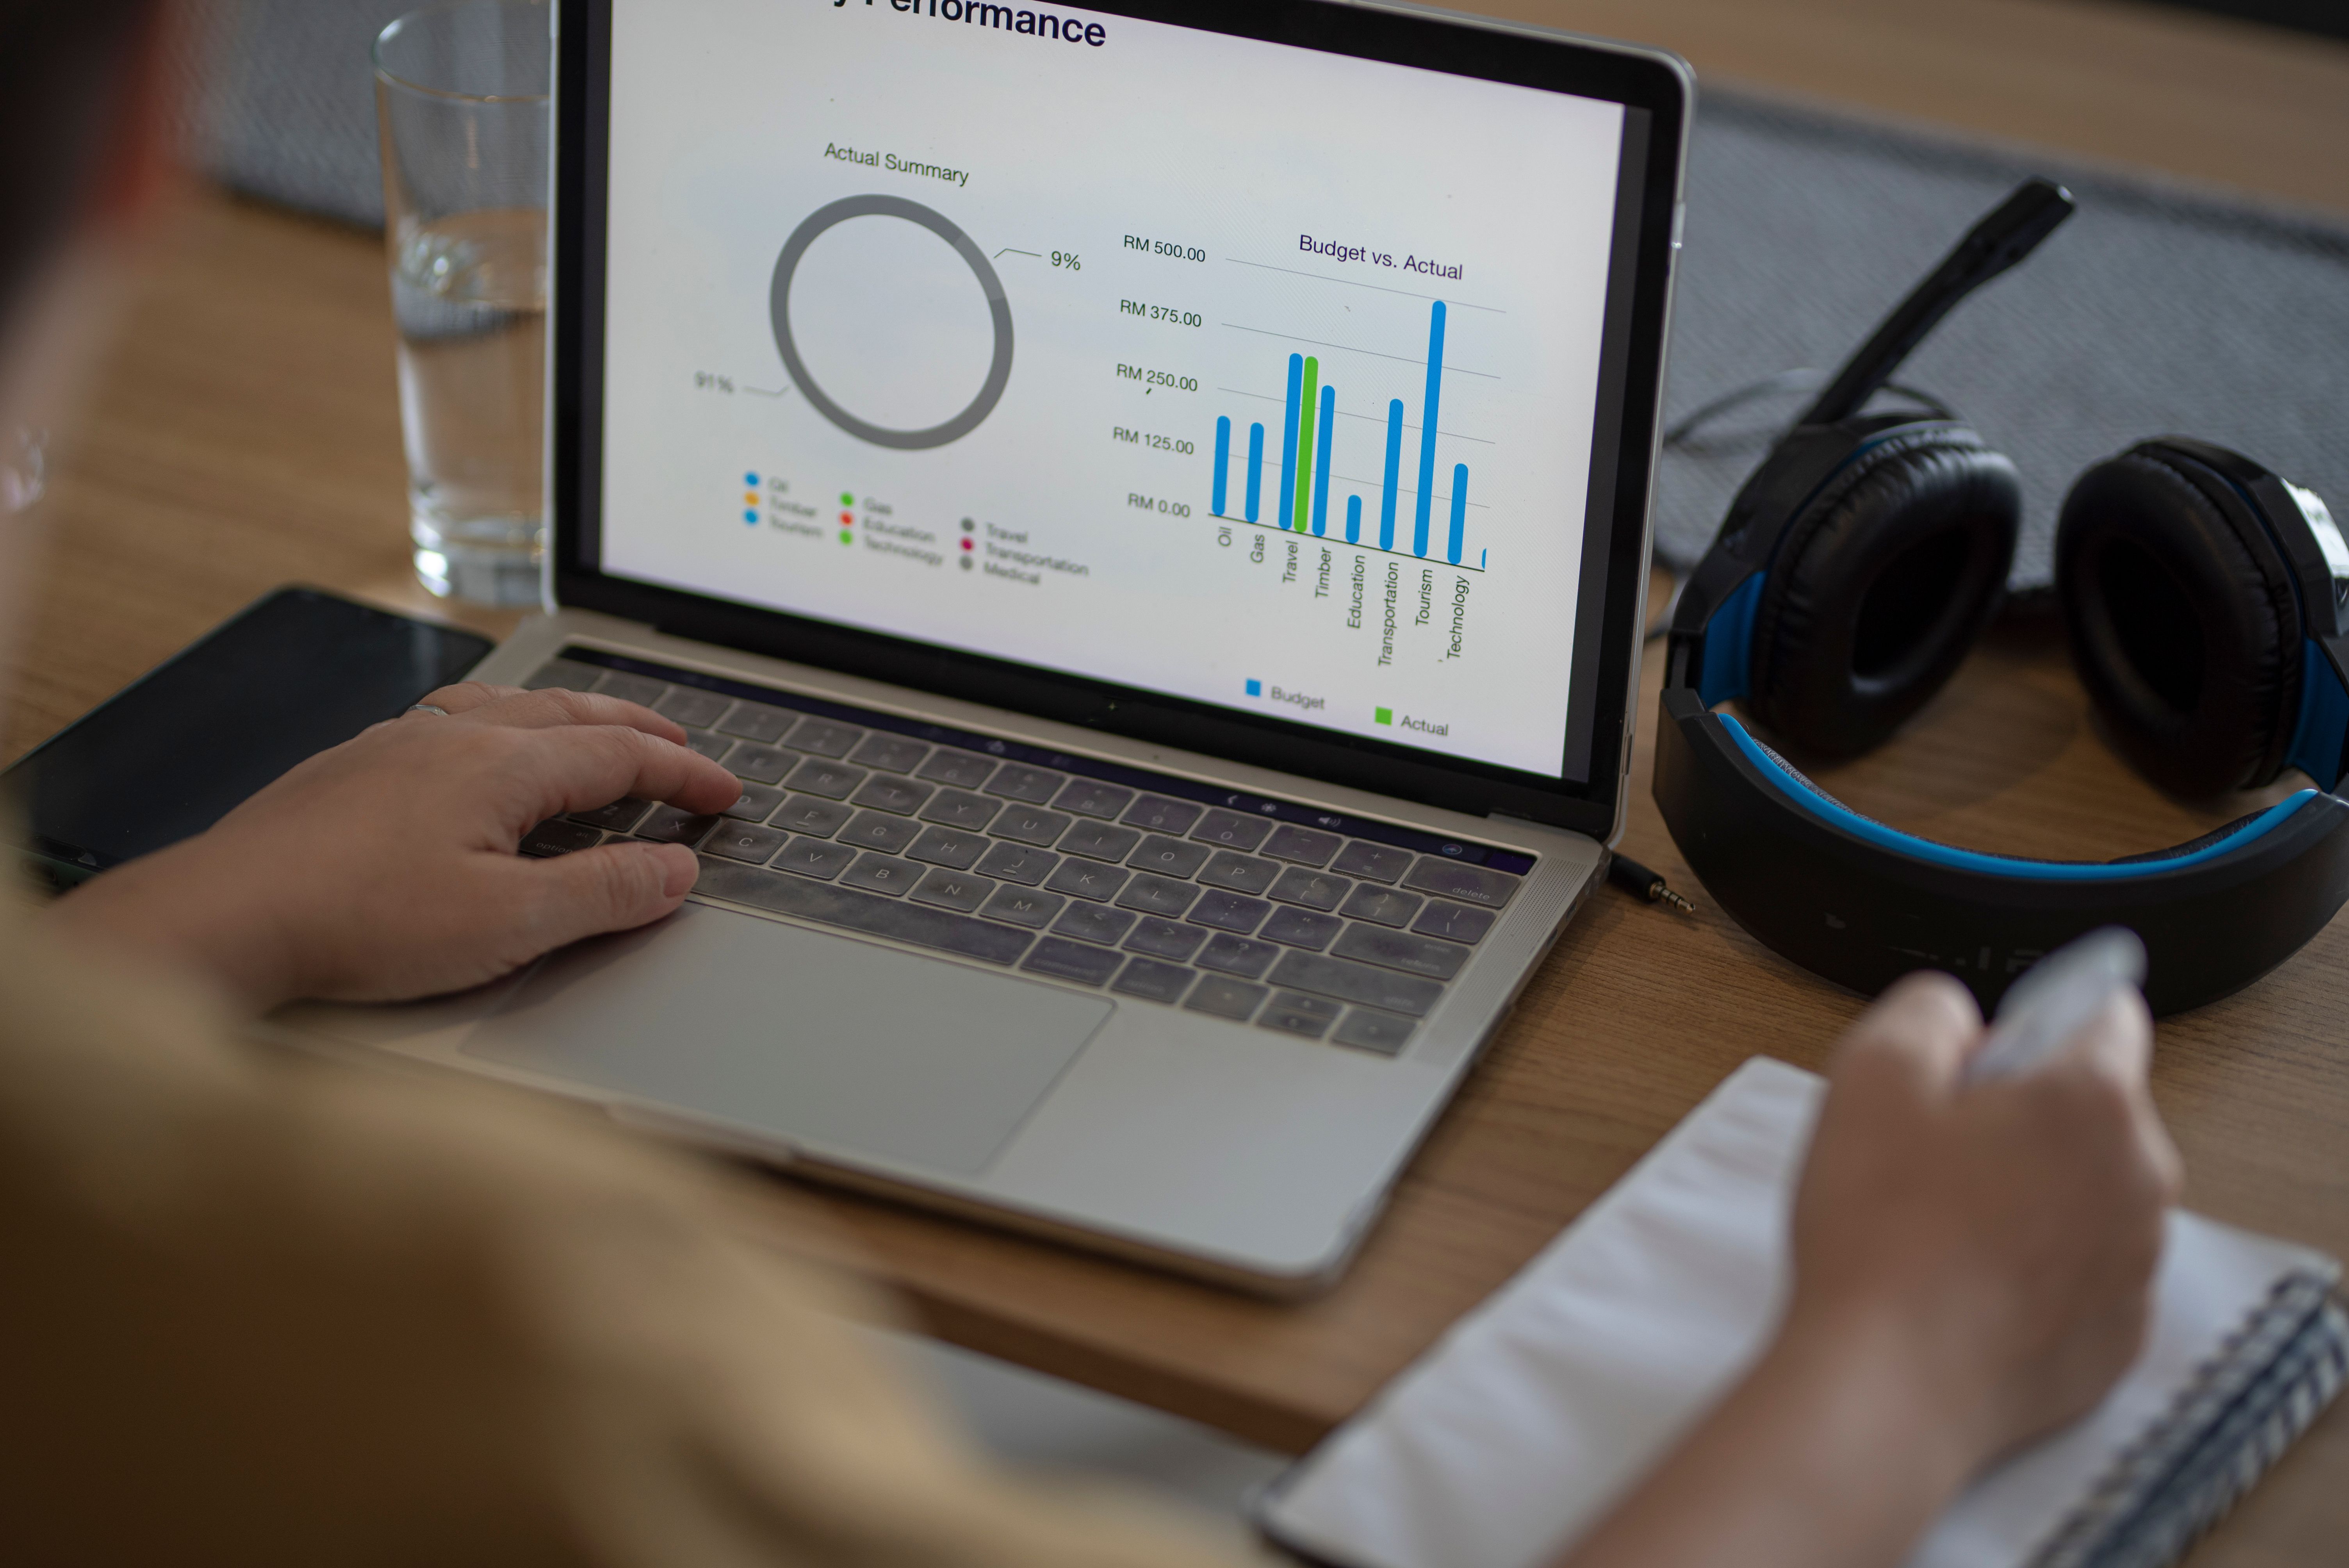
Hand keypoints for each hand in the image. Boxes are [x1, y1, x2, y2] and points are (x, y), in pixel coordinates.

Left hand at [44, 682, 740, 1009]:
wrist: (224, 918)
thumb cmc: (358, 923)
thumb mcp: (509, 924)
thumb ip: (603, 893)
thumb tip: (674, 869)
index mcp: (501, 765)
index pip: (621, 754)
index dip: (683, 774)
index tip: (724, 794)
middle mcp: (450, 737)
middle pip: (568, 714)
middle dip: (636, 728)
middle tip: (679, 747)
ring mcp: (395, 746)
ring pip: (504, 708)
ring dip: (566, 717)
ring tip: (593, 731)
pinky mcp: (351, 770)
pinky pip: (448, 723)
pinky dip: (499, 727)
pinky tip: (482, 751)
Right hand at [1566, 973, 2180, 1567]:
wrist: (1890, 1380)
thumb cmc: (1880, 1230)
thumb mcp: (1871, 1072)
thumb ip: (1926, 1010)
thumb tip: (1960, 1018)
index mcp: (2094, 1102)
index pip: (2106, 1013)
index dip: (2032, 1022)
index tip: (1975, 1062)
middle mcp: (2142, 1178)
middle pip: (2093, 1107)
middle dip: (2023, 1112)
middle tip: (1933, 1150)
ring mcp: (2138, 1264)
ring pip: (2088, 1189)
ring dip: (2029, 1188)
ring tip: (1941, 1224)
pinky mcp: (2118, 1334)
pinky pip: (2084, 1269)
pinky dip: (2036, 1265)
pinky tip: (1966, 1283)